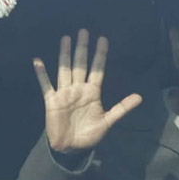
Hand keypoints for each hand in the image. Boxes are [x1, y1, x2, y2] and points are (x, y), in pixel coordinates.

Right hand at [33, 29, 141, 153]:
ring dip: (65, 54)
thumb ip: (122, 108)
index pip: (97, 69)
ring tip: (66, 38)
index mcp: (92, 92)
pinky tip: (38, 61)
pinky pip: (46, 85)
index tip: (103, 39)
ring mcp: (64, 93)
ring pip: (65, 69)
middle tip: (84, 31)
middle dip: (82, 48)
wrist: (71, 148)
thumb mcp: (108, 121)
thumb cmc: (89, 135)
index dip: (100, 55)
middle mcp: (78, 89)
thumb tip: (140, 97)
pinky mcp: (52, 101)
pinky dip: (42, 74)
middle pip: (81, 64)